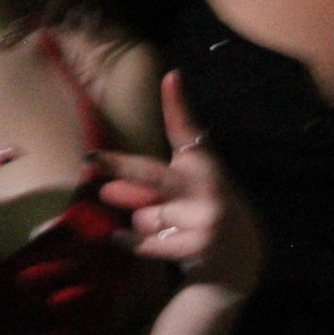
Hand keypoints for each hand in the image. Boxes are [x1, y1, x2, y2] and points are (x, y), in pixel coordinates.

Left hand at [95, 71, 262, 293]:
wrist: (241, 257)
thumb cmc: (205, 209)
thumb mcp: (194, 182)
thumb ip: (156, 179)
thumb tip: (105, 187)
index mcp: (203, 164)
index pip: (187, 130)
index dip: (177, 103)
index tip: (170, 77)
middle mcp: (206, 187)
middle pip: (152, 175)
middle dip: (119, 166)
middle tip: (92, 160)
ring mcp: (203, 217)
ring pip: (143, 215)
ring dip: (139, 221)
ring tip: (159, 223)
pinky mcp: (196, 246)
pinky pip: (145, 242)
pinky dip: (130, 241)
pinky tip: (122, 238)